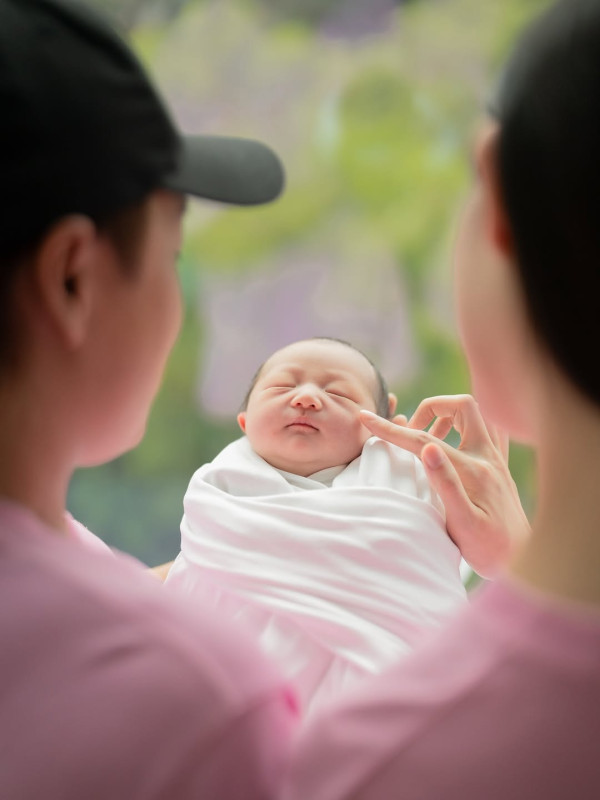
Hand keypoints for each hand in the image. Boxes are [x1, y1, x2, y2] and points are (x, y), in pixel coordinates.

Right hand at [360, 395, 529, 577]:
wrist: (521, 560)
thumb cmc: (488, 548)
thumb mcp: (462, 523)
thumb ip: (445, 483)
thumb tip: (429, 448)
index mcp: (472, 470)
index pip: (424, 440)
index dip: (392, 429)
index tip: (366, 418)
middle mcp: (488, 457)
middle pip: (461, 407)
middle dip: (431, 408)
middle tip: (414, 433)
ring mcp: (497, 458)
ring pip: (478, 414)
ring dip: (450, 415)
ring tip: (431, 439)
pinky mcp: (501, 465)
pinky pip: (491, 429)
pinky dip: (469, 426)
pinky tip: (456, 441)